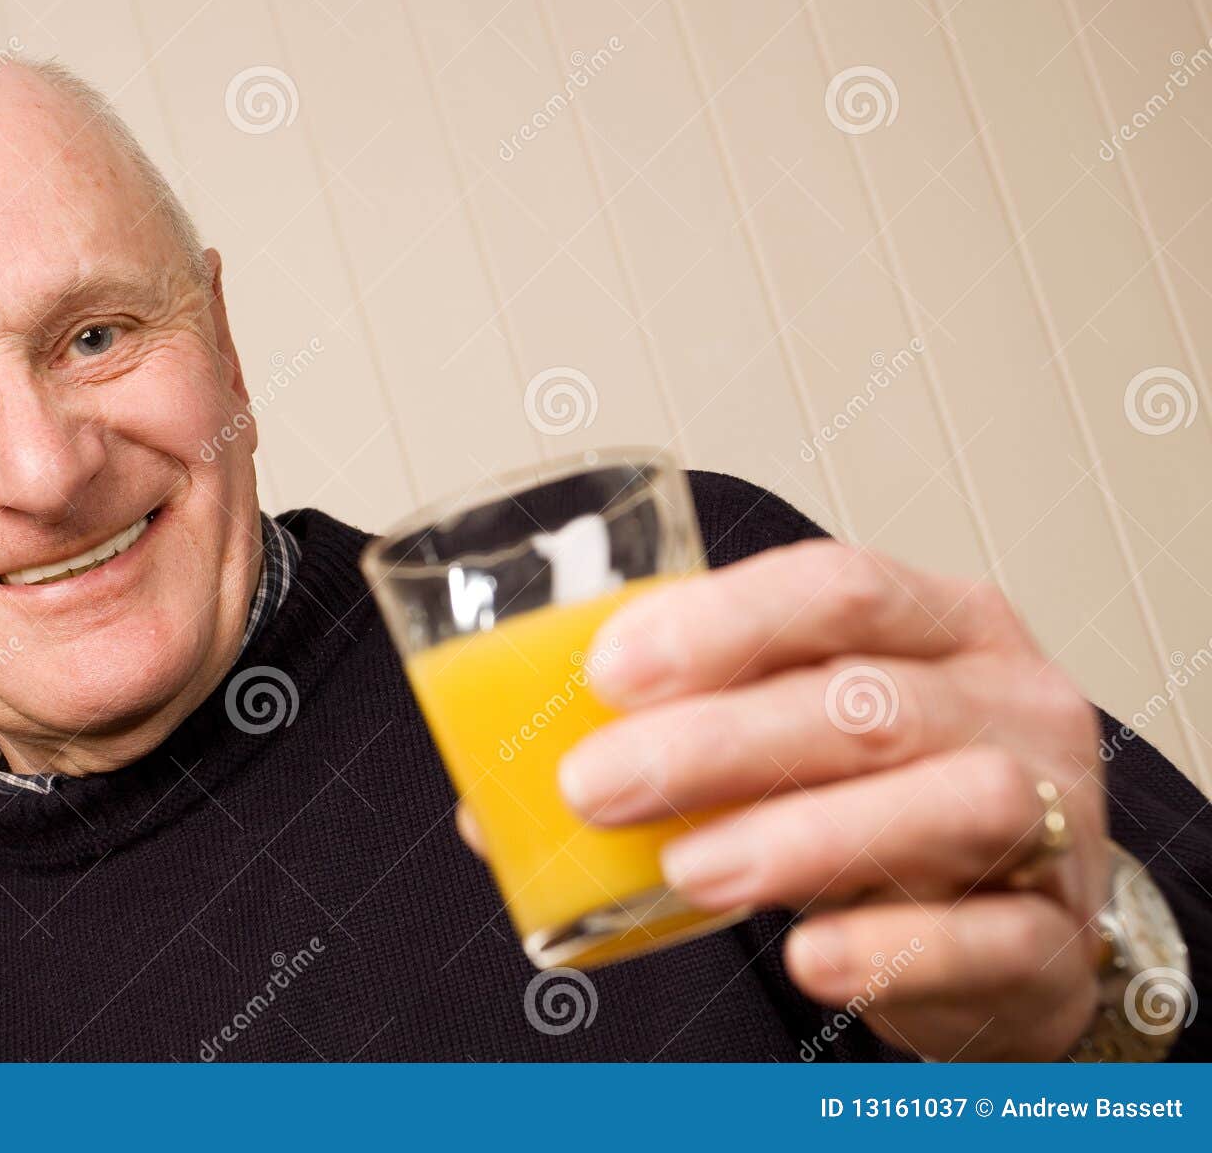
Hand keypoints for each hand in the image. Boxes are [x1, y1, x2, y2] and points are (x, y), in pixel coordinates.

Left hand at [460, 539, 1110, 1059]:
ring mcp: (1051, 820)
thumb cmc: (886, 802)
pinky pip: (988, 939)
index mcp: (940, 624)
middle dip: (719, 740)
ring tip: (687, 872)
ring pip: (948, 802)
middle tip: (597, 783)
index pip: (840, 588)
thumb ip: (679, 739)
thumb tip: (493, 802)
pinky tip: (806, 958)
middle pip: (871, 700)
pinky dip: (892, 949)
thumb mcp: (796, 740)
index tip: (607, 671)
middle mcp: (1009, 703)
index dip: (722, 622)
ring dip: (799, 835)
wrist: (1015, 926)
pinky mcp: (1053, 939)